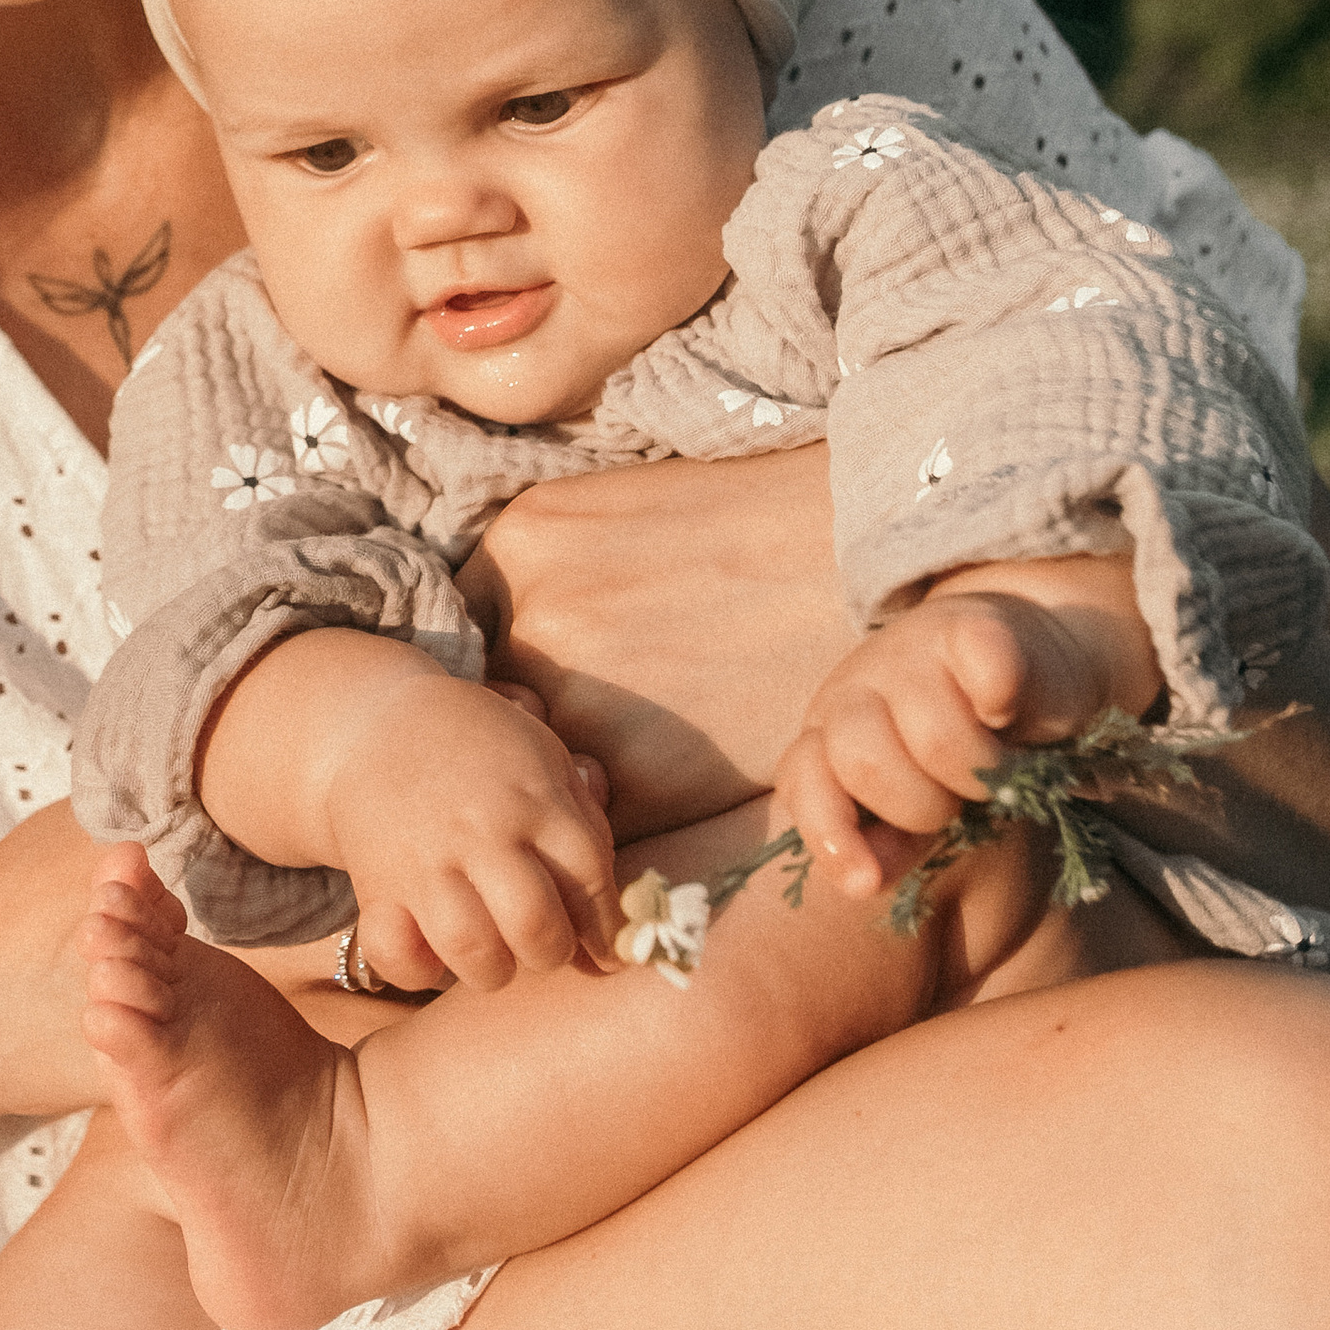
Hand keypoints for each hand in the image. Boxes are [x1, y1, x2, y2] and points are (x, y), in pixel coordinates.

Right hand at [317, 673, 619, 994]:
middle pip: (535, 925)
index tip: (608, 953)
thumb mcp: (543, 754)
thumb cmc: (478, 746)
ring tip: (495, 954)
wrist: (375, 724)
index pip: (590, 880)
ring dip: (494, 969)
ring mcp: (425, 862)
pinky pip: (397, 953)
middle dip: (551, 953)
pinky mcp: (378, 886)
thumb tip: (628, 891)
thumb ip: (585, 818)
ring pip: (473, 951)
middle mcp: (482, 832)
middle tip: (545, 947)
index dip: (608, 929)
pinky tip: (433, 952)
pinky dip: (418, 969)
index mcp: (533, 799)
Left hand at [467, 446, 854, 824]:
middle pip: (489, 704)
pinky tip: (680, 773)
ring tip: (649, 747)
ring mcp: (577, 699)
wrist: (865, 559)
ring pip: (536, 767)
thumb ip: (547, 576)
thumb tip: (502, 655)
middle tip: (597, 721)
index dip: (500, 664)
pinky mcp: (634, 773)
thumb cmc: (753, 530)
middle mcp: (528, 617)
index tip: (538, 679)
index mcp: (518, 541)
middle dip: (527, 723)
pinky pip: (598, 814)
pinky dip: (627, 809)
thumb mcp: (618, 516)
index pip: (464, 631)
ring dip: (571, 774)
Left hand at [776, 566, 1160, 899]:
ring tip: (995, 762)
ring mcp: (908, 651)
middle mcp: (857, 688)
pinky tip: (1007, 710)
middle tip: (958, 795)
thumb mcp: (920, 803)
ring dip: (980, 769)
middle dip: (923, 804)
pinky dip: (1003, 704)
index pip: (804, 779)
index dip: (829, 833)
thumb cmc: (966, 748)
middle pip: (863, 761)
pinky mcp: (969, 627)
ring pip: (934, 737)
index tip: (866, 882)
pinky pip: (987, 677)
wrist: (1031, 665)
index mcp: (830, 736)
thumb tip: (867, 880)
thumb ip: (889, 842)